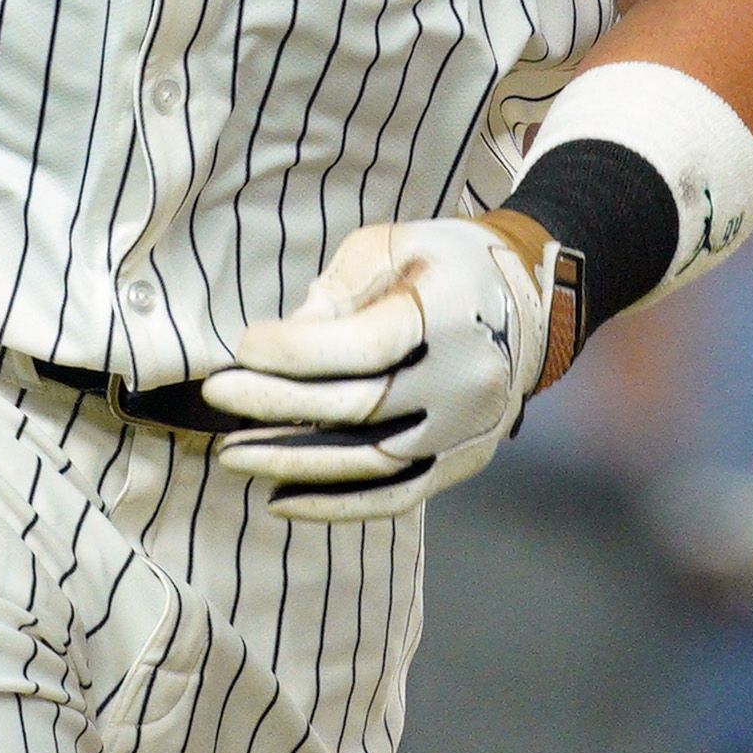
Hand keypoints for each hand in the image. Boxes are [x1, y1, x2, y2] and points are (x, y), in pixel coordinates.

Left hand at [201, 216, 553, 520]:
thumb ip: (336, 295)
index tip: (244, 346)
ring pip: (370, 461)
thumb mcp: (391, 247)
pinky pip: (396, 496)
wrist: (535, 298)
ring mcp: (467, 429)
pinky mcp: (464, 461)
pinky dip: (336, 505)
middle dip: (278, 404)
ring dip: (293, 462)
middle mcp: (464, 379)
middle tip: (217, 396)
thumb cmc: (444, 261)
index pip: (364, 345)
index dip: (298, 350)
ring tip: (232, 454)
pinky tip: (279, 499)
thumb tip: (279, 348)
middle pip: (360, 406)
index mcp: (448, 313)